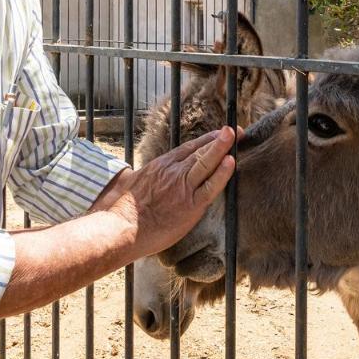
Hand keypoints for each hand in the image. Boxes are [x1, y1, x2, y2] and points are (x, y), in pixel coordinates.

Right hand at [96, 126, 236, 258]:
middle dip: (220, 140)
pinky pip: (210, 186)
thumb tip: (129, 175)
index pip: (188, 148)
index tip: (219, 133)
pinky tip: (231, 162)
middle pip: (200, 151)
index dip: (206, 140)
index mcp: (160, 165)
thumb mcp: (128, 183)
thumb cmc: (121, 210)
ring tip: (237, 134)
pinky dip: (222, 173)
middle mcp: (173, 171)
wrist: (121, 228)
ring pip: (206, 162)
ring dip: (222, 147)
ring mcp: (182, 187)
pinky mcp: (190, 205)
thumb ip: (135, 176)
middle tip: (236, 130)